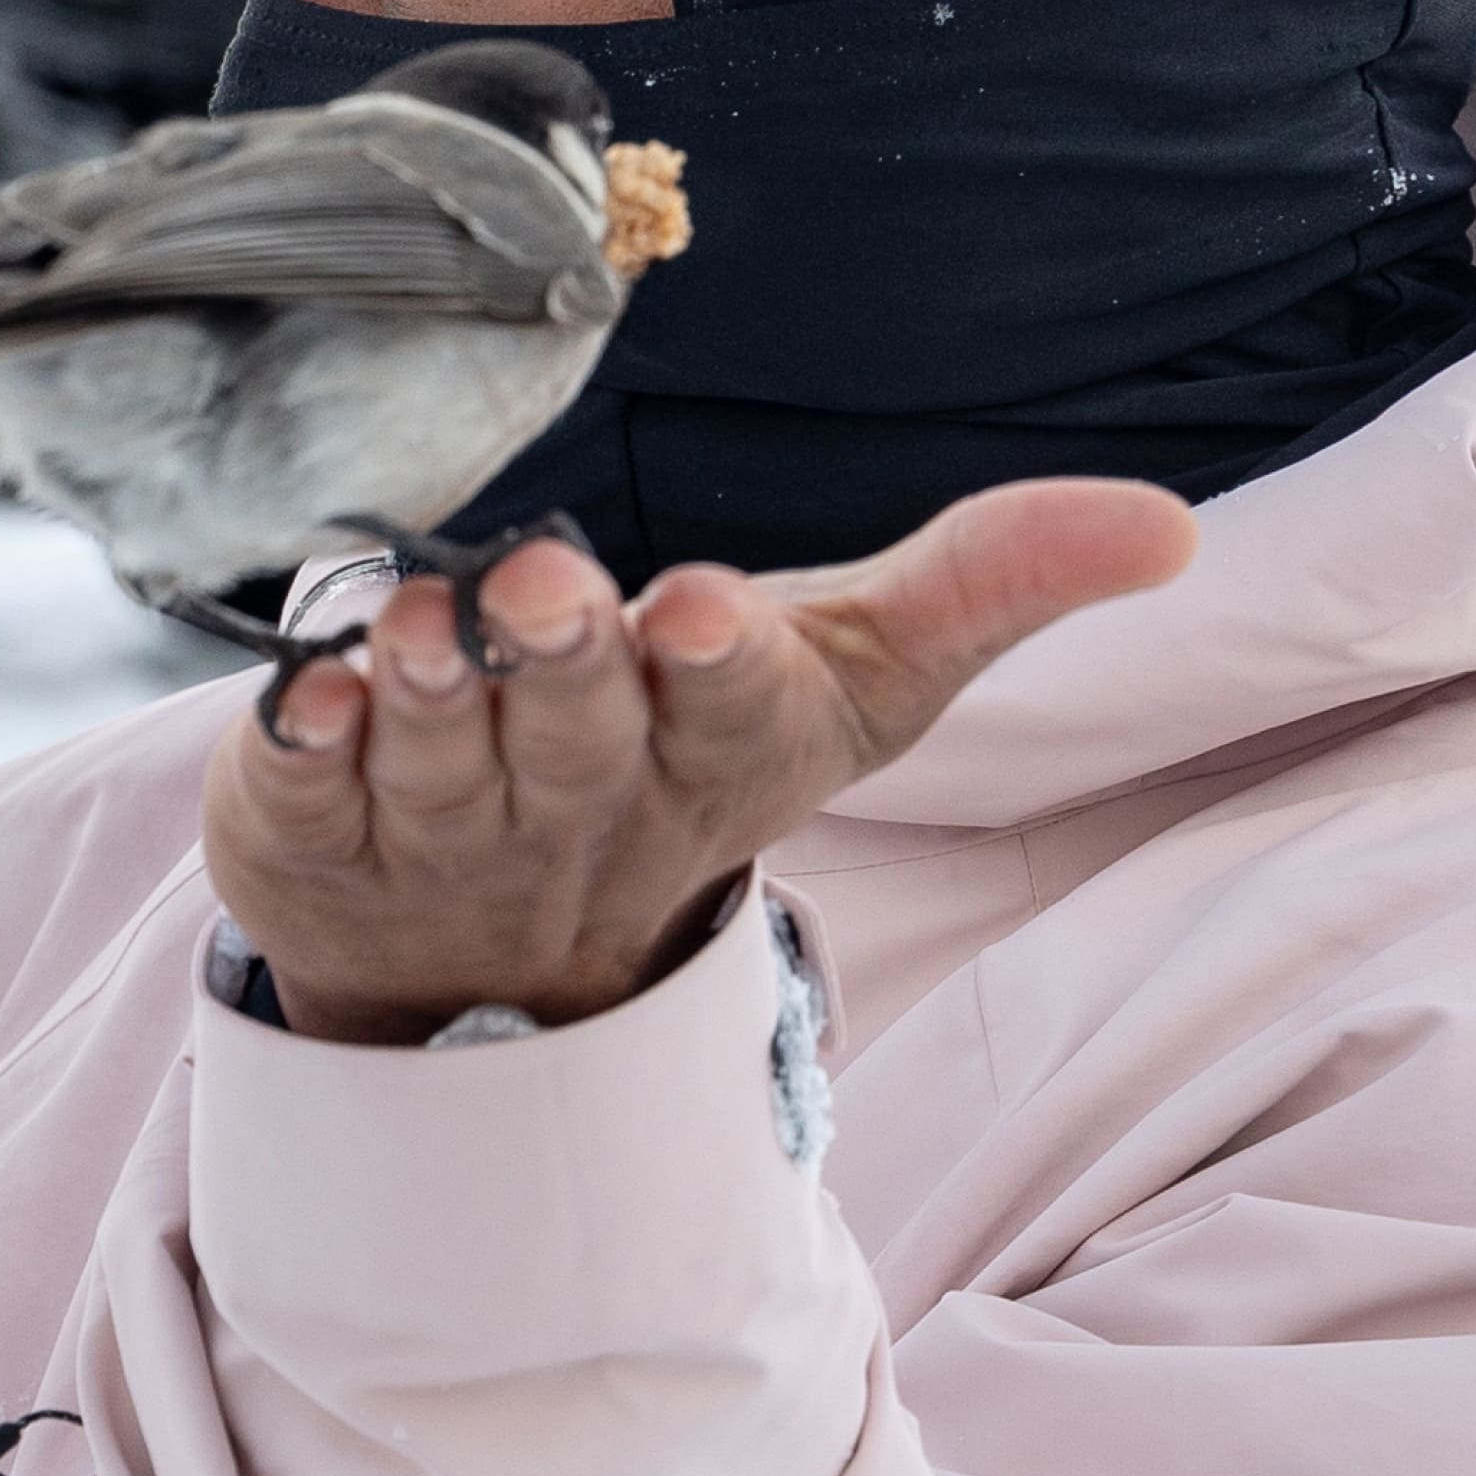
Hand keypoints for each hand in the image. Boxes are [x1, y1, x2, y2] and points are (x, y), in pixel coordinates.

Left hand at [202, 479, 1194, 1046]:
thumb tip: (1171, 528)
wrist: (504, 948)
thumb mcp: (853, 676)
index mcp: (713, 759)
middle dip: (566, 663)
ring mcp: (442, 838)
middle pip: (578, 732)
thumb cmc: (690, 761)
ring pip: (441, 768)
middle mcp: (582, 808)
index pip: (728, 714)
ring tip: (421, 624)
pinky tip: (307, 695)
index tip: (700, 607)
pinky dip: (305, 751)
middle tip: (552, 586)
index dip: (712, 665)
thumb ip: (992, 584)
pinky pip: (304, 802)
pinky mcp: (314, 841)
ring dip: (433, 697)